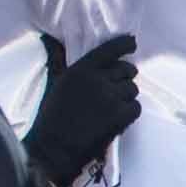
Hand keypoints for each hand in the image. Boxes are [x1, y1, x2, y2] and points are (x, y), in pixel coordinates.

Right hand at [21, 33, 143, 186]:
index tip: (132, 43)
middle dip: (126, 76)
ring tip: (113, 105)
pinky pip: (136, 107)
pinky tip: (119, 117)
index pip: (110, 49)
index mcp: (81, 69)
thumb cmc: (51, 116)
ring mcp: (111, 98)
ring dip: (127, 96)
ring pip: (133, 89)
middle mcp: (98, 80)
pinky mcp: (120, 116)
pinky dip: (130, 112)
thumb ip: (57, 59)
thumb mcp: (54, 82)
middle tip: (118, 85)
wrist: (55, 147)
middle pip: (126, 70)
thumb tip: (49, 39)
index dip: (125, 44)